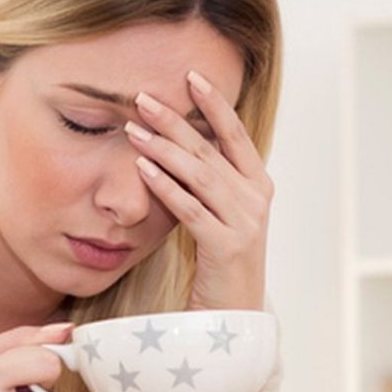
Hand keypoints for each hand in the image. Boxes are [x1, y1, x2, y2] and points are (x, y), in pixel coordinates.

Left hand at [124, 70, 273, 310]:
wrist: (234, 316)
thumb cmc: (219, 261)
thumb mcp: (217, 212)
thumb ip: (204, 180)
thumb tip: (172, 141)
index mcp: (257, 184)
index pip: (235, 133)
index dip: (215, 103)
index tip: (191, 75)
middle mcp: (256, 199)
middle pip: (210, 149)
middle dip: (175, 120)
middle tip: (143, 97)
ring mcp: (245, 223)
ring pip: (200, 175)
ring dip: (164, 148)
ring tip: (134, 128)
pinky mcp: (227, 247)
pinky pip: (191, 209)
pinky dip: (166, 186)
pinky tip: (143, 169)